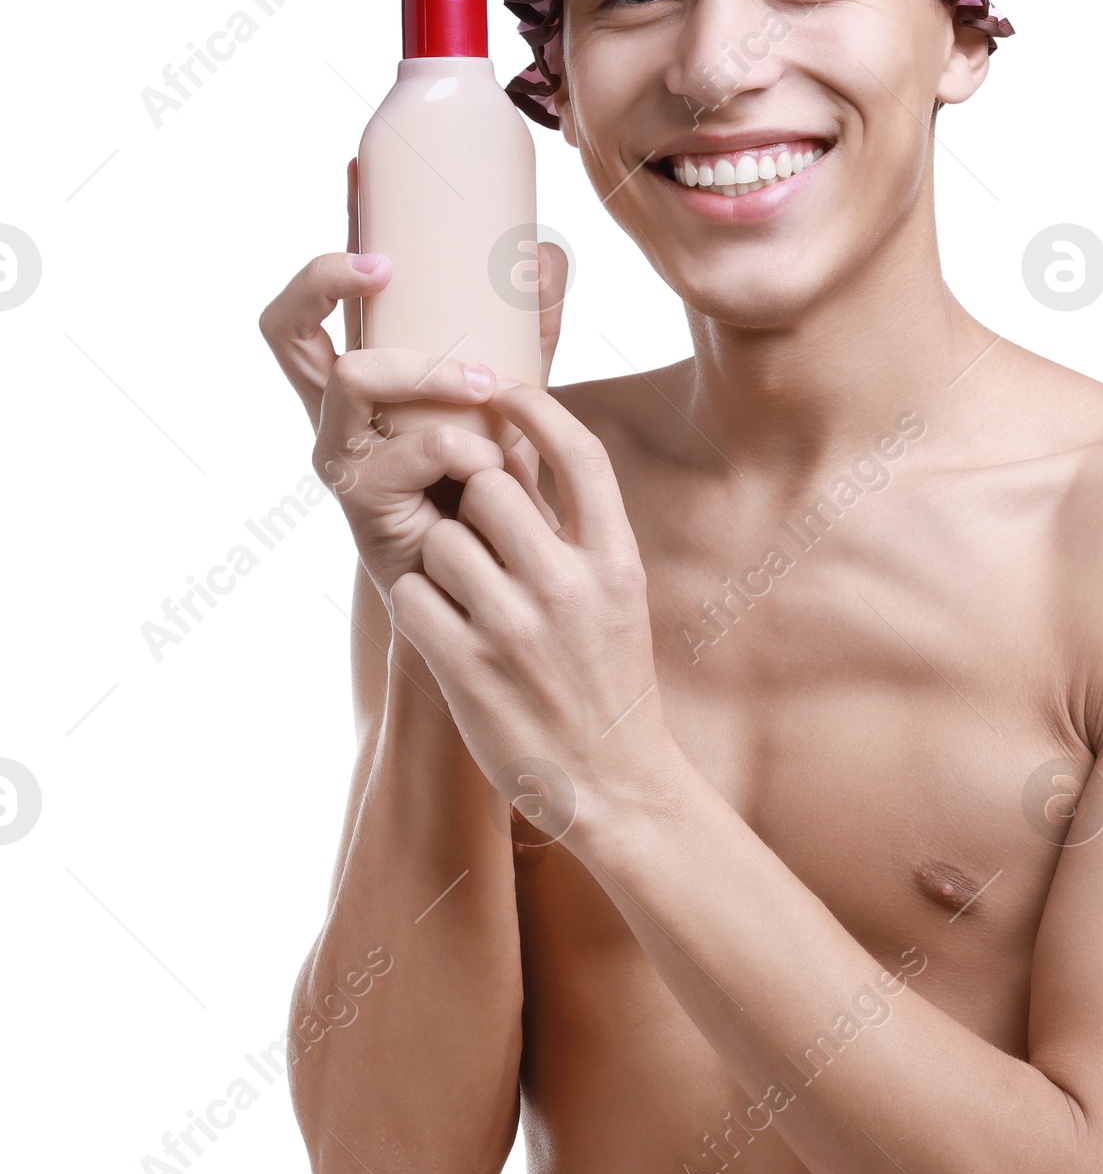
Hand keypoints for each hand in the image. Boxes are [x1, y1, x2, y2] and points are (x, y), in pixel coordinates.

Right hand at [258, 161, 570, 597]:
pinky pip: (404, 454)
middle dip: (325, 281)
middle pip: (284, 327)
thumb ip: (527, 331)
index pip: (318, 300)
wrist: (491, 584)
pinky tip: (493, 462)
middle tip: (385, 267)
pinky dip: (459, 447)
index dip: (327, 236)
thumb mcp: (510, 395)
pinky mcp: (363, 506)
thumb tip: (546, 251)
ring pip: (350, 378)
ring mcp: (341, 457)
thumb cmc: (488, 481)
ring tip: (488, 384)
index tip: (358, 179)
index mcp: (359, 375)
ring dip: (424, 369)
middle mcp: (334, 412)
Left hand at [388, 383, 671, 850]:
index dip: (537, 409)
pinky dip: (421, 606)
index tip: (506, 391)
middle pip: (491, 485)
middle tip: (479, 537)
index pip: (579, 454)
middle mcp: (571, 588)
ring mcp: (517, 630)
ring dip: (442, 558)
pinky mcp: (469, 671)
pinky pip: (416, 596)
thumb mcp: (615, 594)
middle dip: (472, 502)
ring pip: (443, 539)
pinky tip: (447, 631)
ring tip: (467, 595)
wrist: (614, 781)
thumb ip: (572, 525)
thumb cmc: (607, 677)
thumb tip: (520, 445)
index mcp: (615, 561)